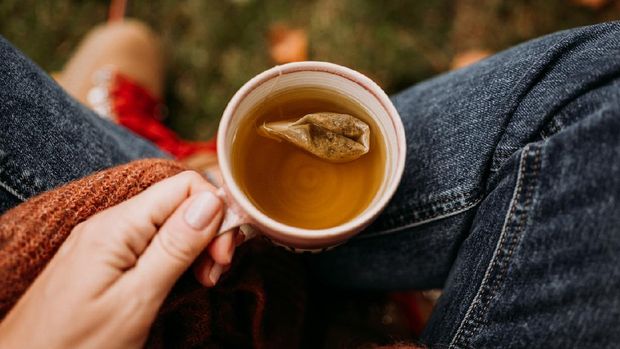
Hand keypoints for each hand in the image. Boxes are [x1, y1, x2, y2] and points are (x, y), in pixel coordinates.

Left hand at [0, 171, 233, 348]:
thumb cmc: (73, 346)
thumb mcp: (136, 300)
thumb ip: (175, 248)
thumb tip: (212, 201)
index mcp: (116, 226)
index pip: (184, 186)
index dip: (215, 213)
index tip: (224, 255)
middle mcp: (109, 224)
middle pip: (178, 203)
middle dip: (208, 232)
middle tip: (214, 274)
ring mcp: (105, 241)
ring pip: (168, 222)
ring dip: (194, 247)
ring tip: (201, 282)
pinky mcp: (104, 259)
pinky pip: (151, 241)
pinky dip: (175, 257)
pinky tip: (180, 280)